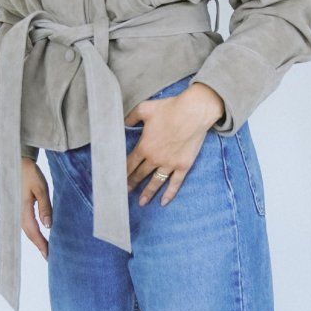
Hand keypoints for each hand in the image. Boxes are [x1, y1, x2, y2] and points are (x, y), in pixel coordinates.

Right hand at [20, 157, 51, 258]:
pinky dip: (33, 232)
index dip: (41, 244)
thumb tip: (48, 226)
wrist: (18, 162)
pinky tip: (40, 235)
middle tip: (49, 257)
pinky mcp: (19, 208)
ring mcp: (17, 211)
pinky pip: (26, 224)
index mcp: (23, 209)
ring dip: (36, 240)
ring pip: (27, 229)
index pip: (33, 232)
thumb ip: (45, 207)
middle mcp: (18, 213)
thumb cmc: (30, 174)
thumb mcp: (41, 189)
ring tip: (46, 249)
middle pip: (29, 234)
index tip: (48, 255)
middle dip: (39, 245)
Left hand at [123, 84, 224, 207]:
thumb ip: (131, 117)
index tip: (116, 179)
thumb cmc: (170, 108)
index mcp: (144, 147)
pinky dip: (169, 193)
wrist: (194, 112)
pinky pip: (175, 183)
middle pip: (140, 175)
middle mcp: (155, 159)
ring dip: (147, 193)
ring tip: (141, 202)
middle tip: (125, 192)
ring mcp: (170, 164)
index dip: (122, 172)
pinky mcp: (183, 165)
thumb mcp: (145, 109)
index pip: (129, 164)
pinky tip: (163, 202)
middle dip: (131, 184)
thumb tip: (123, 122)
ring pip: (155, 182)